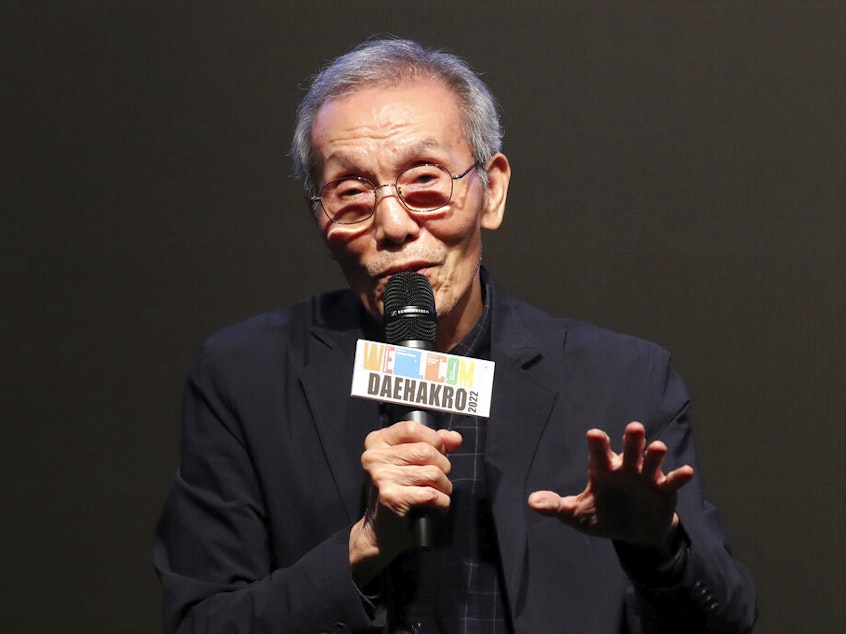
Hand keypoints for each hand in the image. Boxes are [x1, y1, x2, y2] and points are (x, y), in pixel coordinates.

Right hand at [349, 420, 461, 583]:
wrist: (380, 531)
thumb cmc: (398, 493)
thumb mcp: (411, 462)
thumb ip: (432, 444)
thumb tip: (454, 438)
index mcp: (376, 442)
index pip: (411, 427)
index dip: (433, 439)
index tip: (439, 451)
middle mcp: (374, 457)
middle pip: (426, 451)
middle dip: (442, 466)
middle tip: (438, 479)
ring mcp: (380, 476)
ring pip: (432, 472)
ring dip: (444, 486)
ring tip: (438, 492)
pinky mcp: (390, 497)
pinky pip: (431, 493)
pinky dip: (441, 501)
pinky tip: (435, 504)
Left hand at [528, 421, 693, 550]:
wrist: (634, 534)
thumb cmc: (603, 516)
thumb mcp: (577, 514)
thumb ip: (557, 506)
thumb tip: (532, 502)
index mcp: (603, 469)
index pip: (599, 453)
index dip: (598, 444)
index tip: (594, 435)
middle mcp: (626, 468)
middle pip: (629, 449)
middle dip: (632, 440)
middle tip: (634, 428)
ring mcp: (646, 477)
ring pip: (651, 460)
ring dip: (655, 454)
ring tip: (657, 448)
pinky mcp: (664, 492)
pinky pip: (673, 482)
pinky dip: (679, 477)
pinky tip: (686, 472)